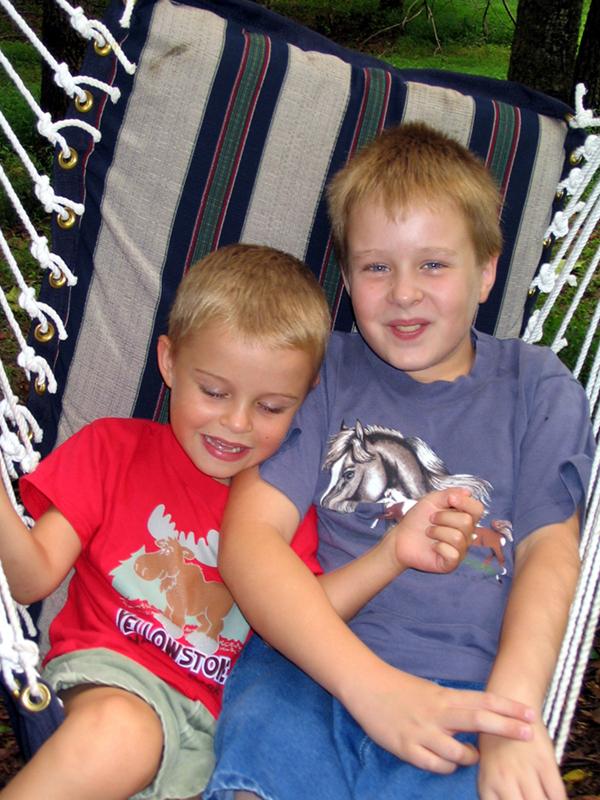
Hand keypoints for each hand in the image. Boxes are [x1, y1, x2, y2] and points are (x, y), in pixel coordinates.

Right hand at [344, 664, 532, 773]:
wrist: (367, 686)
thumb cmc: (402, 689)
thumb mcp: (432, 692)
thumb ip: (455, 706)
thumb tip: (483, 719)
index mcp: (444, 696)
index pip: (482, 701)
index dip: (508, 707)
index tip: (530, 713)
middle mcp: (437, 713)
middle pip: (478, 721)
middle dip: (506, 727)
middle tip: (528, 733)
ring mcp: (422, 732)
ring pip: (458, 753)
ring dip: (471, 758)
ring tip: (473, 757)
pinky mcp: (407, 748)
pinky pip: (436, 765)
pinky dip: (446, 767)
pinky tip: (447, 763)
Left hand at [387, 488, 482, 573]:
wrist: (401, 537)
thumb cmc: (418, 519)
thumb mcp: (432, 500)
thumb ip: (450, 494)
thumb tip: (467, 492)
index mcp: (464, 517)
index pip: (477, 509)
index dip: (465, 502)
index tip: (450, 500)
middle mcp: (466, 534)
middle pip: (467, 522)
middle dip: (444, 517)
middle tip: (431, 519)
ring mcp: (460, 549)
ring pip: (458, 537)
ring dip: (438, 531)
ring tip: (429, 532)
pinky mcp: (451, 563)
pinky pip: (453, 554)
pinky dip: (439, 547)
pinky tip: (433, 546)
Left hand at [478, 719, 565, 798]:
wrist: (509, 703)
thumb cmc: (496, 744)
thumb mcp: (489, 771)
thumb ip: (496, 795)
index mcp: (487, 786)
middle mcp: (504, 781)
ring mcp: (525, 771)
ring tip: (539, 798)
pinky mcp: (544, 762)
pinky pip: (557, 795)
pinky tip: (555, 798)